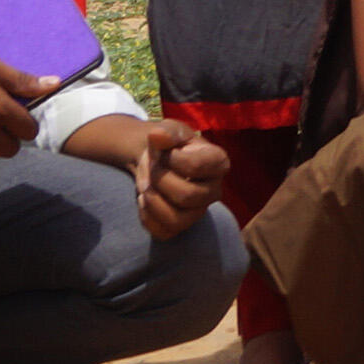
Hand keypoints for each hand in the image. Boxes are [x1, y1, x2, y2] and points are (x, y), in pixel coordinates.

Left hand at [131, 118, 228, 239]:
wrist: (156, 161)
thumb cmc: (169, 145)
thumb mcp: (169, 130)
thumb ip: (166, 131)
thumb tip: (158, 136)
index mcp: (218, 163)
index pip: (196, 166)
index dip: (172, 159)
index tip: (166, 152)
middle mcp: (214, 191)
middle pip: (187, 196)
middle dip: (160, 180)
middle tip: (154, 169)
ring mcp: (198, 211)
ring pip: (177, 220)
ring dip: (152, 201)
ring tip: (147, 187)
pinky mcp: (179, 226)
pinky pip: (163, 233)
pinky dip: (146, 217)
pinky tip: (145, 201)